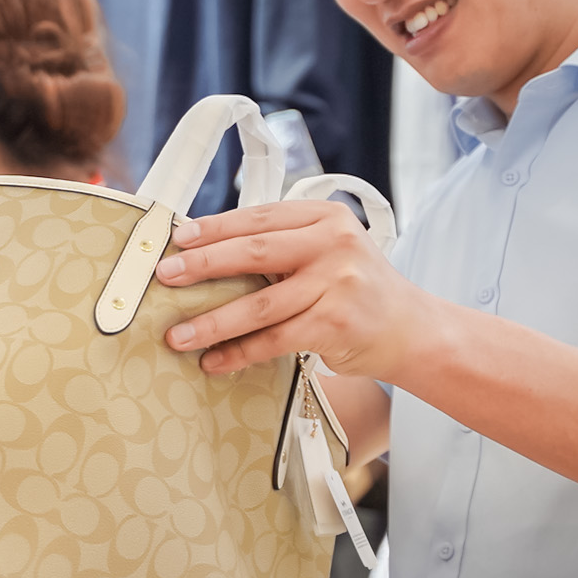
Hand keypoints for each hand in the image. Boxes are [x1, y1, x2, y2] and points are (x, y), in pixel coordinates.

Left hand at [156, 200, 443, 380]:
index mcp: (325, 217)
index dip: (215, 228)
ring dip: (213, 322)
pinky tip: (214, 361)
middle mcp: (333, 244)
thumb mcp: (328, 251)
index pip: (259, 216)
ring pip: (259, 303)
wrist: (411, 330)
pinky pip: (274, 339)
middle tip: (165, 276)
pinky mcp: (335, 324)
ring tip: (178, 335)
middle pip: (254, 251)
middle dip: (203, 265)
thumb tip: (205, 253)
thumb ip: (282, 245)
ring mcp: (337, 283)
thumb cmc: (356, 290)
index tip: (178, 239)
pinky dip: (240, 352)